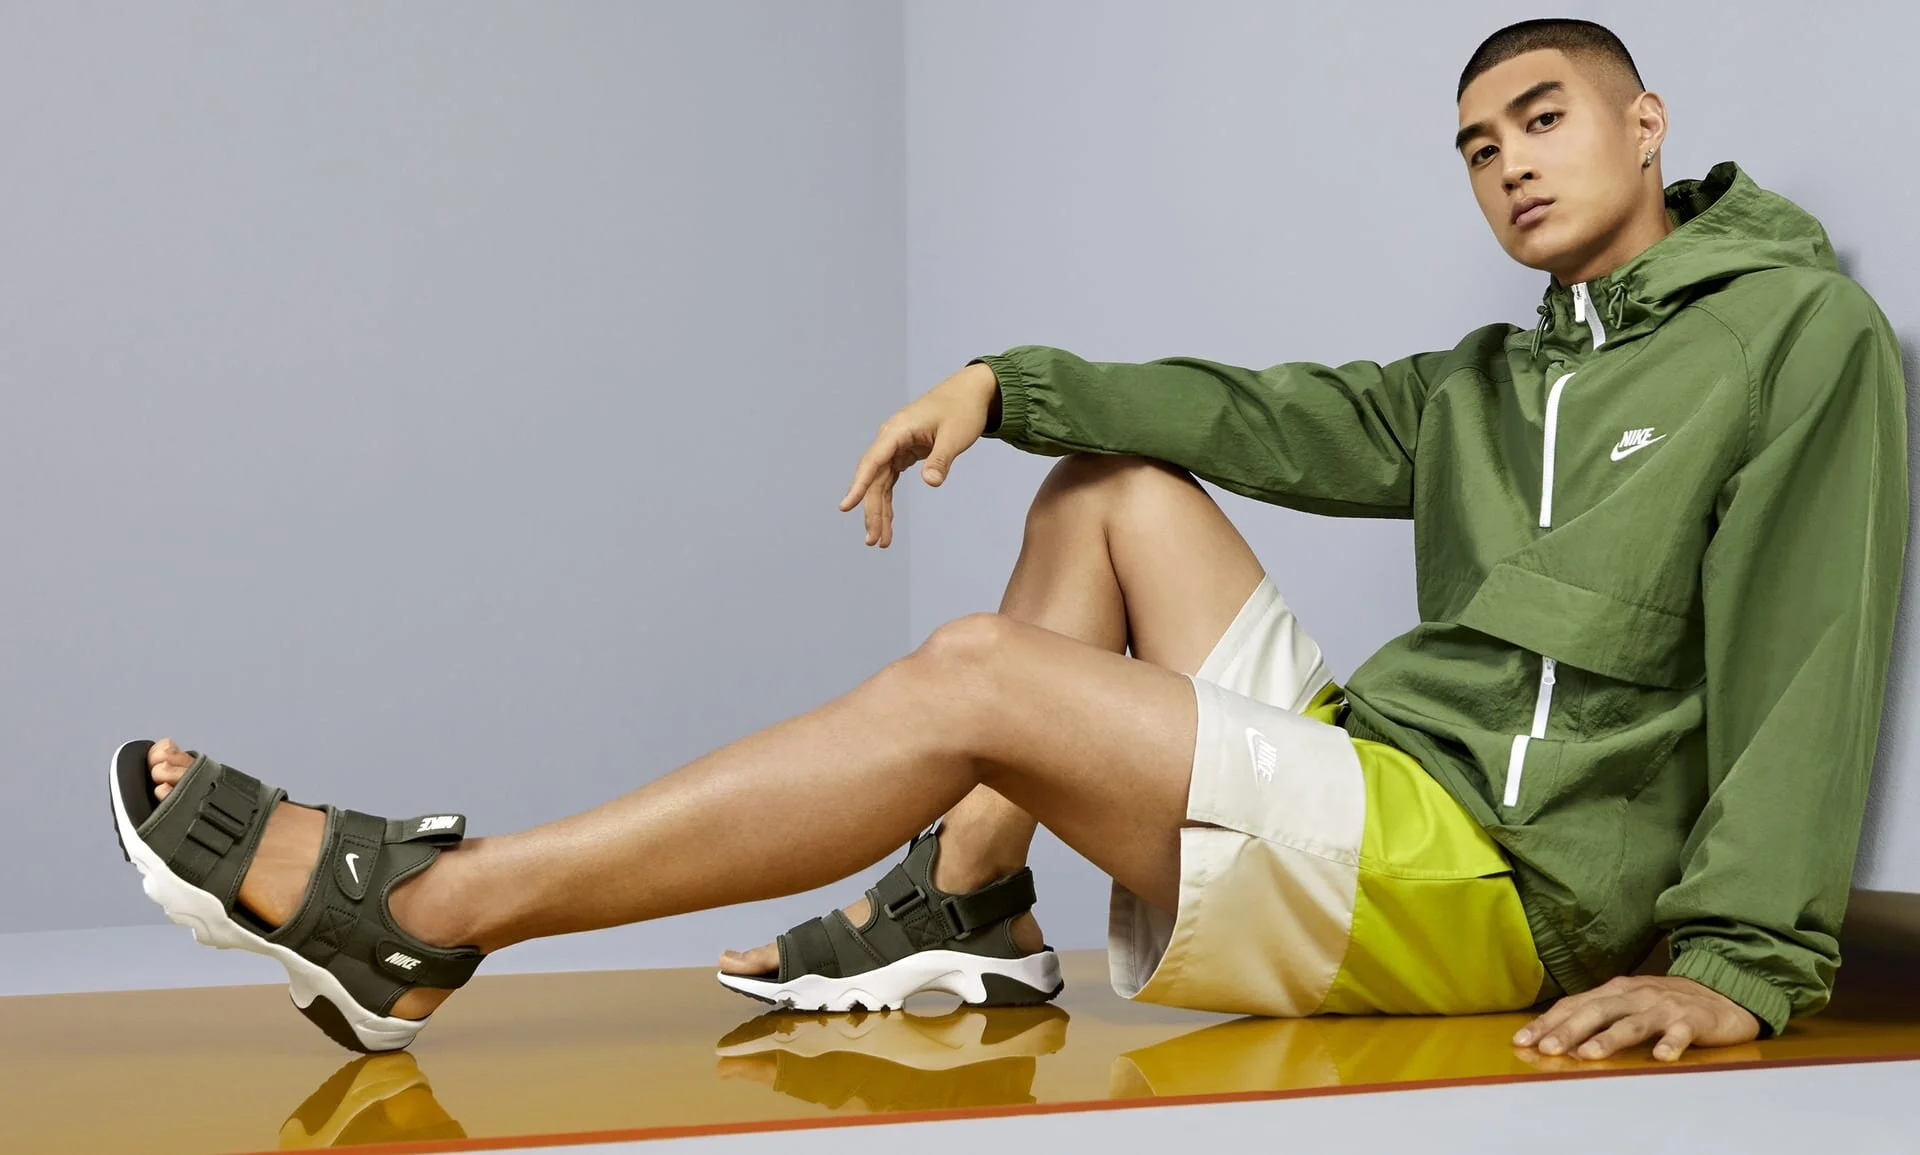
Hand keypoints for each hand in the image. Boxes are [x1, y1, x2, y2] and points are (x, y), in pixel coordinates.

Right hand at [841, 362, 998, 547]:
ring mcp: (895, 446)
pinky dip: (888, 501)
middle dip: (872, 510)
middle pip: (874, 478)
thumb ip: (941, 459)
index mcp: (898, 430)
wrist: (970, 393)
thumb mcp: (955, 436)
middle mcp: (890, 438)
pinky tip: (888, 522)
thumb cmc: (963, 409)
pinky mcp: (903, 452)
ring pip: (880, 483)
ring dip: (880, 511)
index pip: (873, 461)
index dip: (859, 485)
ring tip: (882, 540)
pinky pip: (889, 480)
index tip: (846, 506)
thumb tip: (930, 482)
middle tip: (875, 540)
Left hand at [1512, 974, 1761, 1060]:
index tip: (1522, 1041)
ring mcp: (1663, 1007)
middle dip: (1568, 1031)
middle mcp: (1635, 995)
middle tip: (1546, 1049)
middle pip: (1596, 1011)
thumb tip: (1556, 1038)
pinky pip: (1681, 1033)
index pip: (1574, 1005)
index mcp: (1614, 991)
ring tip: (1587, 1055)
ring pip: (1632, 1023)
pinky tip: (1660, 1057)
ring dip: (1608, 1039)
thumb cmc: (1663, 1003)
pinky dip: (1671, 1044)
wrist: (1721, 993)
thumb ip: (1596, 1017)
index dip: (1547, 1023)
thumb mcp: (1626, 1004)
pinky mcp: (1693, 1020)